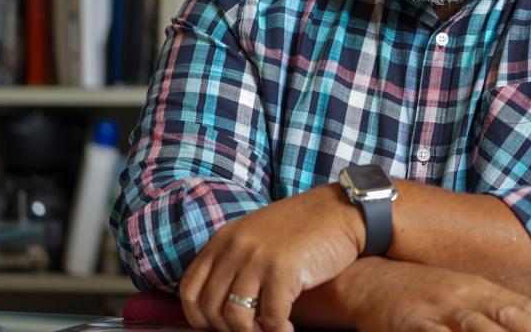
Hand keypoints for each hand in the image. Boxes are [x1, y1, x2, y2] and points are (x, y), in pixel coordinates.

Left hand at [179, 183, 363, 331]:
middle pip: (210, 308)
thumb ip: (234, 258)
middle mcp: (235, 247)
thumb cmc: (302, 228)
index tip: (218, 328)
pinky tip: (289, 330)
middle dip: (228, 330)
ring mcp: (257, 258)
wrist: (341, 211)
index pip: (189, 288)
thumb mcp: (256, 234)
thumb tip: (219, 301)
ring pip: (235, 318)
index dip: (198, 317)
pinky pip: (271, 318)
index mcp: (223, 239)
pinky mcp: (282, 271)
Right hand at [348, 259, 530, 331]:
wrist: (366, 279)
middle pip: (511, 320)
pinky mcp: (412, 324)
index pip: (527, 312)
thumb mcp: (463, 294)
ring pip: (478, 330)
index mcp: (482, 290)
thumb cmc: (422, 294)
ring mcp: (440, 310)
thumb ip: (497, 312)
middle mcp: (466, 297)